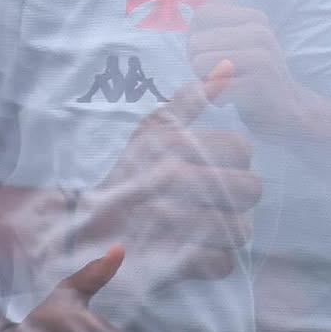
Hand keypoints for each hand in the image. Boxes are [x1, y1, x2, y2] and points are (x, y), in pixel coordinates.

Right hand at [80, 61, 261, 282]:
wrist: (80, 232)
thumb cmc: (127, 177)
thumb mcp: (153, 131)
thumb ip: (191, 99)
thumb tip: (227, 67)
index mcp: (175, 145)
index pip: (242, 147)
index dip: (236, 162)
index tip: (217, 170)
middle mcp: (176, 179)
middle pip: (250, 190)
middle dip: (238, 201)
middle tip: (218, 204)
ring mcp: (176, 222)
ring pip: (241, 230)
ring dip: (227, 234)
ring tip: (206, 230)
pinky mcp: (173, 262)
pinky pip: (223, 264)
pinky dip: (213, 263)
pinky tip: (196, 254)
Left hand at [188, 0, 309, 141]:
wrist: (289, 112)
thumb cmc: (255, 70)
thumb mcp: (240, 30)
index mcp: (254, 17)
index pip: (199, 16)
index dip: (197, 39)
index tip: (217, 53)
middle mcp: (260, 33)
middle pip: (195, 43)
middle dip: (199, 65)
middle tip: (223, 75)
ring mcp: (262, 59)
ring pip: (201, 64)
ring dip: (206, 82)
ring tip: (227, 85)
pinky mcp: (259, 86)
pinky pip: (214, 88)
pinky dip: (216, 98)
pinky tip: (233, 99)